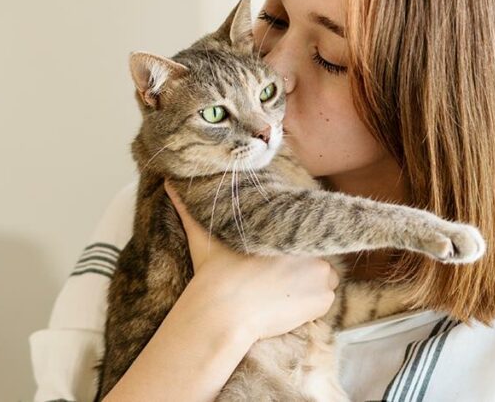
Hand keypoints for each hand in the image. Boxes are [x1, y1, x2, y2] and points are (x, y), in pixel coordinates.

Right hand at [164, 179, 339, 340]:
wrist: (224, 313)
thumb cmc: (215, 274)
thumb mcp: (203, 235)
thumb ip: (190, 208)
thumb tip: (169, 181)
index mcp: (286, 227)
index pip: (303, 229)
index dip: (292, 242)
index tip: (277, 255)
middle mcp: (310, 245)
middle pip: (313, 254)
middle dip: (300, 264)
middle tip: (274, 278)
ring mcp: (321, 273)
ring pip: (323, 278)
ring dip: (309, 284)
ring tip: (280, 292)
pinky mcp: (324, 300)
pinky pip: (325, 301)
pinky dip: (312, 305)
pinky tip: (286, 306)